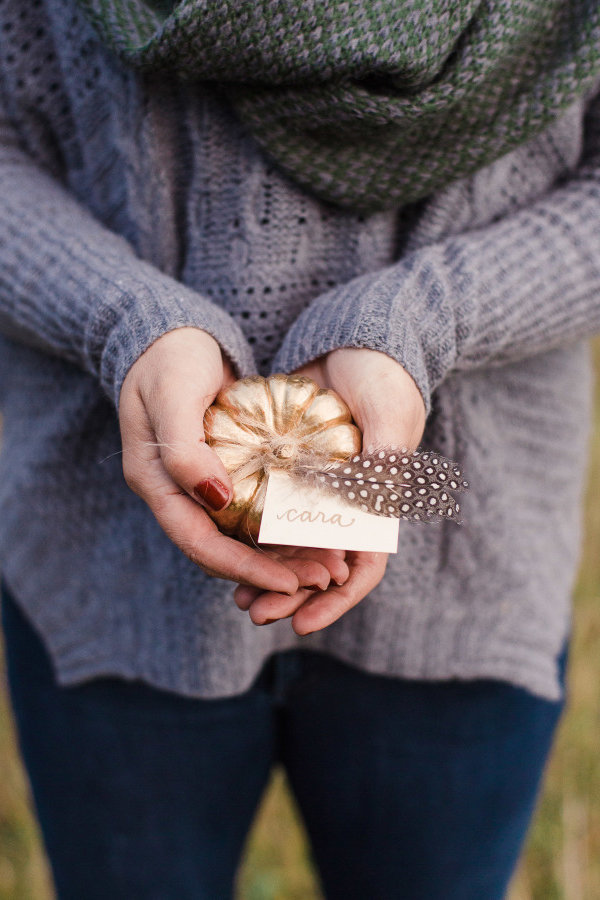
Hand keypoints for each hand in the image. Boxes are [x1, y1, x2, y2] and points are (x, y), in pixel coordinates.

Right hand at [118, 328, 346, 592]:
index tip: (289, 583)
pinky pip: (253, 511)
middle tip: (325, 577)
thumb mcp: (173, 395)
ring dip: (283, 554)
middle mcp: (177, 494)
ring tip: (330, 564)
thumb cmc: (169, 358)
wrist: (170, 333)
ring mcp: (199, 486)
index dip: (243, 568)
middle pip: (224, 550)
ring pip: (242, 537)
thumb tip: (215, 498)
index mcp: (156, 483)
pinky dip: (282, 525)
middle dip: (272, 570)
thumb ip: (185, 448)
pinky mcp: (222, 473)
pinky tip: (317, 531)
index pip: (199, 543)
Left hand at [234, 348, 425, 631]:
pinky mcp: (289, 471)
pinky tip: (226, 546)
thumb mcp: (390, 415)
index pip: (363, 567)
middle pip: (321, 566)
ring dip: (267, 573)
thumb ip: (383, 461)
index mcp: (378, 504)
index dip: (337, 601)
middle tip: (254, 612)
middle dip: (290, 594)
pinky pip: (270, 512)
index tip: (302, 624)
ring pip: (292, 547)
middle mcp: (346, 505)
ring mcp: (316, 490)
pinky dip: (253, 535)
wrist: (355, 339)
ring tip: (236, 596)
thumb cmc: (385, 378)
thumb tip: (367, 514)